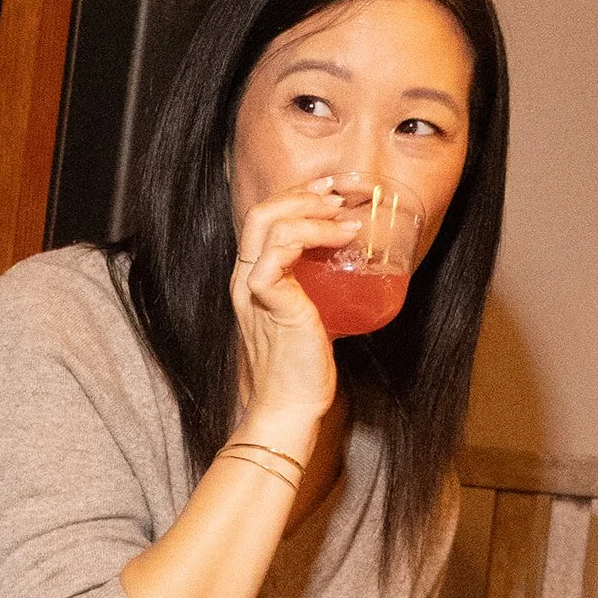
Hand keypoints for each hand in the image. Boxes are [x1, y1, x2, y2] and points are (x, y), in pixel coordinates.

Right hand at [230, 178, 357, 446]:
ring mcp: (253, 289)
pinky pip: (279, 251)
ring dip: (311, 209)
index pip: (264, 222)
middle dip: (301, 192)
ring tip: (344, 212)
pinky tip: (343, 237)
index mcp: (252, 280)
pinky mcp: (268, 300)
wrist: (289, 408)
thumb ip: (317, 292)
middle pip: (260, 213)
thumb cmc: (302, 370)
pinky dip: (313, 234)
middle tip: (337, 189)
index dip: (294, 197)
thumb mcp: (310, 316)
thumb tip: (352, 270)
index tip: (328, 189)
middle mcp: (245, 279)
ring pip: (269, 223)